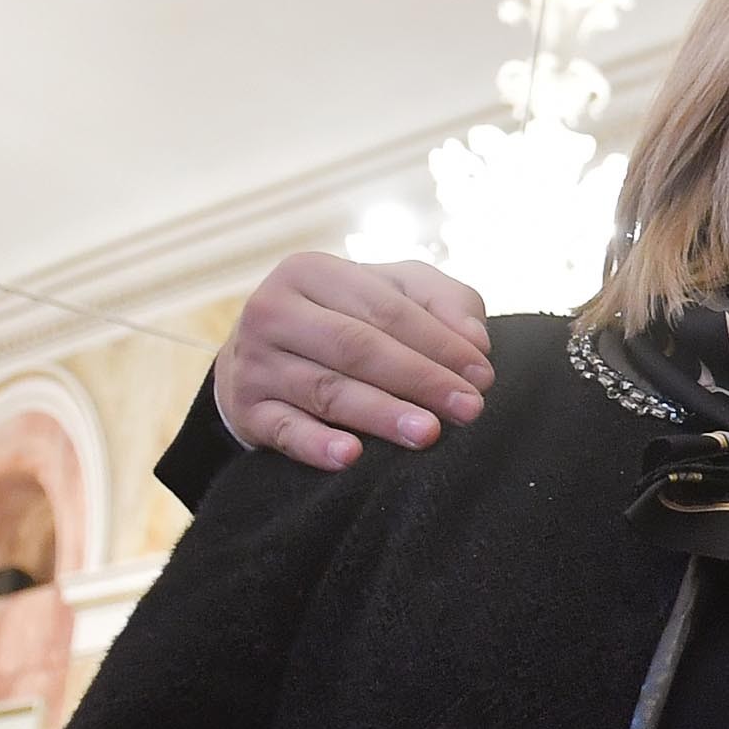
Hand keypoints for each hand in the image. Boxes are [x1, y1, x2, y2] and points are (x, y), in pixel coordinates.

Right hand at [213, 252, 493, 469]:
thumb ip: (441, 301)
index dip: (439, 342)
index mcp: (310, 271)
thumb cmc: (347, 319)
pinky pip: (284, 430)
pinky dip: (315, 445)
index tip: (483, 375)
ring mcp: (252, 362)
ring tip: (427, 433)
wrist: (261, 357)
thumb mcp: (393, 292)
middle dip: (419, 379)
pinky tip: (349, 457)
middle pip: (356, 347)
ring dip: (380, 413)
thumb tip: (475, 338)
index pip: (386, 308)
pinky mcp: (244, 410)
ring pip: (326, 390)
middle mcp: (272, 310)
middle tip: (469, 408)